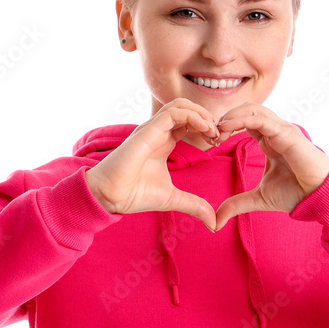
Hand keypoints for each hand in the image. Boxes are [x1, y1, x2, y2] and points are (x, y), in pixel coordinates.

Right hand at [85, 98, 221, 230]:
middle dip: (207, 117)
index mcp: (164, 142)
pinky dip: (192, 116)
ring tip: (212, 130)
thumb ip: (194, 205)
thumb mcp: (172, 199)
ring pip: (180, 105)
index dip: (206, 128)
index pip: (189, 122)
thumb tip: (213, 222)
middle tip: (218, 135)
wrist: (110, 197)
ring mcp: (152, 129)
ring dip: (201, 114)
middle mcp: (158, 132)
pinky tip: (204, 129)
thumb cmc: (134, 194)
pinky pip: (173, 112)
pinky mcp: (148, 130)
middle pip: (187, 108)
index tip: (217, 142)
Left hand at [212, 103, 328, 231]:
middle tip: (211, 135)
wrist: (318, 198)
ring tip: (217, 130)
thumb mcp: (259, 199)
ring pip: (252, 110)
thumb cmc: (296, 194)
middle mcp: (275, 132)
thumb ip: (237, 204)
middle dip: (225, 119)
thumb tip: (215, 221)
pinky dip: (240, 119)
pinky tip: (226, 127)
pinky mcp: (286, 133)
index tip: (212, 141)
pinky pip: (260, 119)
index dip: (226, 127)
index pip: (244, 122)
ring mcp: (282, 130)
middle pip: (246, 111)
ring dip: (231, 116)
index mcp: (269, 141)